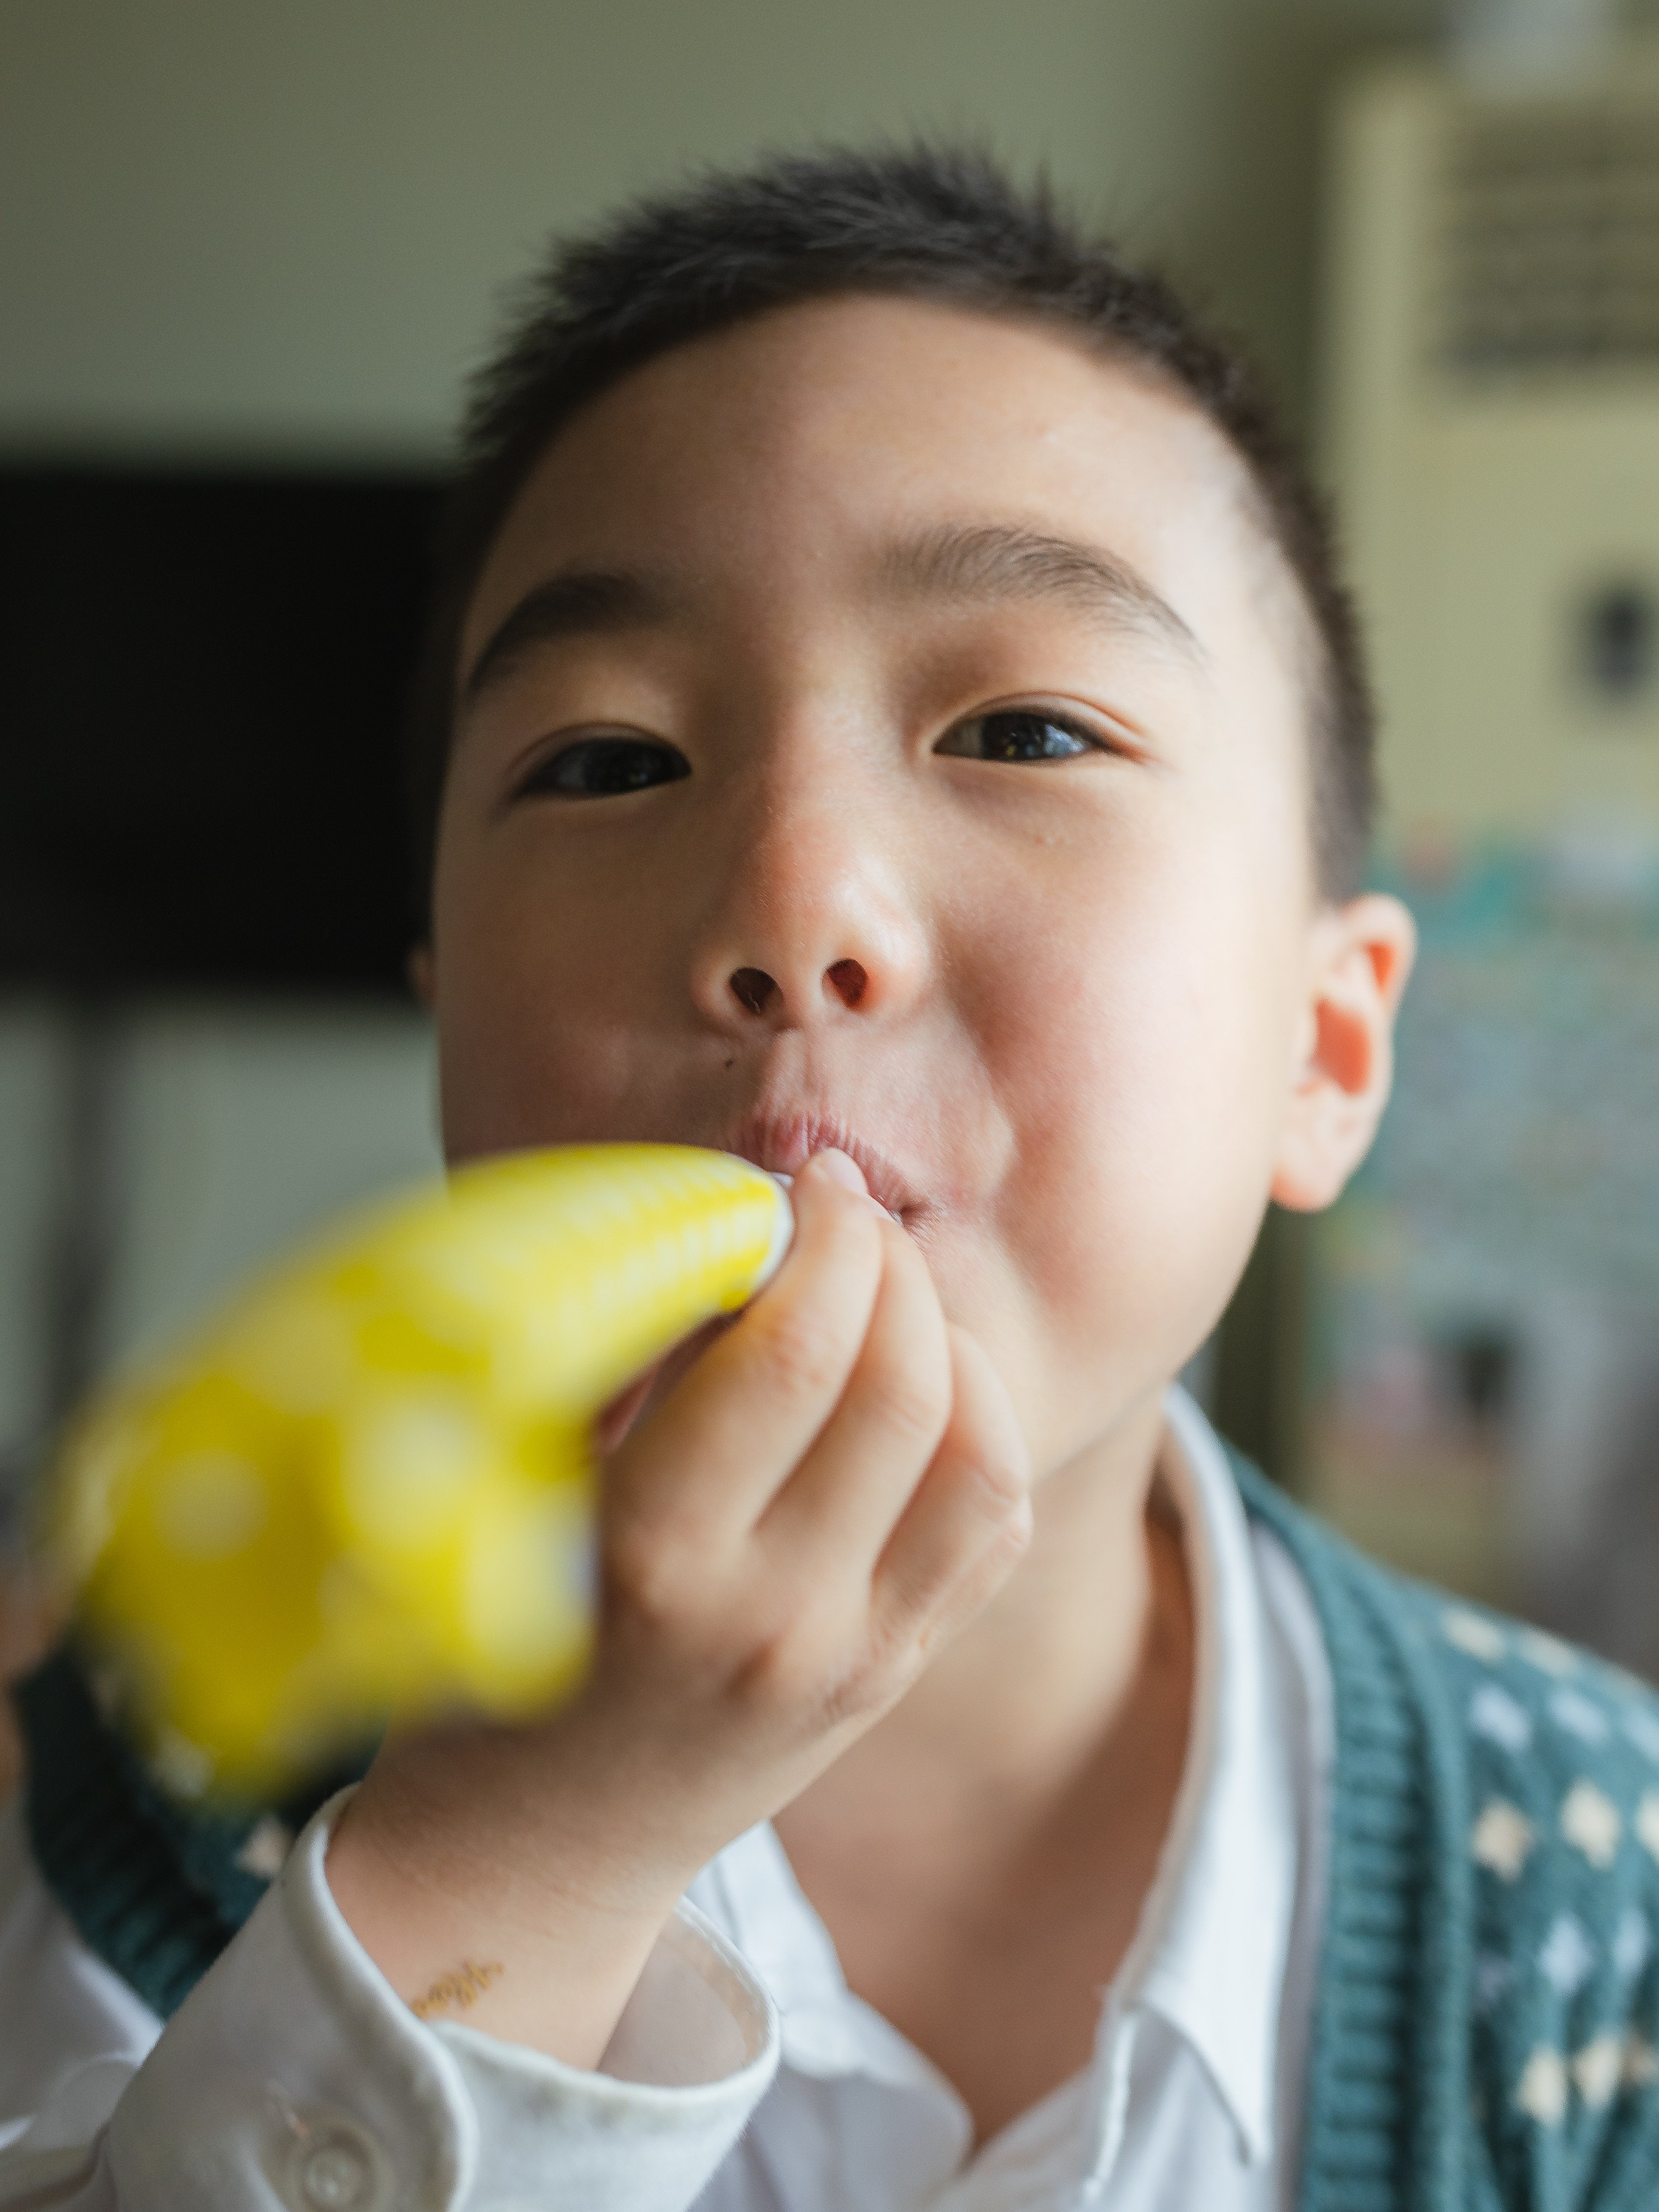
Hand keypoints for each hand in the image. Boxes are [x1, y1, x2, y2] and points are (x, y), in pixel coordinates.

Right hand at [326, 1148, 1029, 2063]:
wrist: (539, 1845)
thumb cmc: (495, 1647)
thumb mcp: (512, 1499)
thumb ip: (617, 1363)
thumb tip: (725, 1222)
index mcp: (656, 1557)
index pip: (790, 1355)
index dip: (814, 1234)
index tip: (796, 1181)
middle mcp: (775, 1613)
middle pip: (900, 1383)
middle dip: (883, 1258)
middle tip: (841, 1211)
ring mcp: (856, 1654)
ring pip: (982, 1448)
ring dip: (949, 1336)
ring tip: (884, 1292)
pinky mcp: (899, 1673)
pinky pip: (998, 1522)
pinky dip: (981, 1422)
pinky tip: (919, 1381)